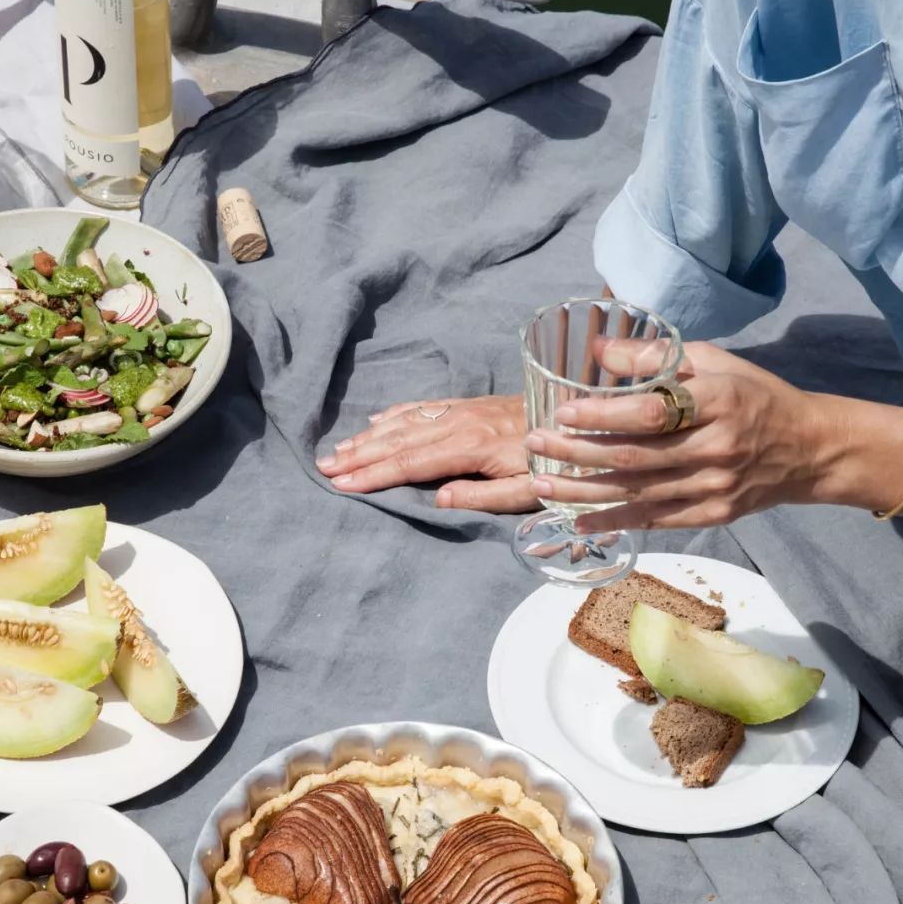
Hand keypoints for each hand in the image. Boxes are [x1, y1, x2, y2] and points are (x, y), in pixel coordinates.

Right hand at [316, 395, 537, 511]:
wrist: (578, 421)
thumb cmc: (556, 464)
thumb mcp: (530, 491)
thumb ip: (483, 496)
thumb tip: (438, 498)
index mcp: (471, 447)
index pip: (411, 463)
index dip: (374, 474)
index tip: (343, 484)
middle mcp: (460, 423)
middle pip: (399, 440)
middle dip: (358, 455)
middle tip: (323, 467)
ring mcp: (462, 410)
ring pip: (405, 422)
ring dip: (368, 436)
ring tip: (338, 449)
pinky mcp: (468, 405)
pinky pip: (422, 407)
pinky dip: (394, 414)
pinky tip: (375, 421)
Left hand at [526, 342, 829, 533]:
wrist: (808, 449)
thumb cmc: (754, 396)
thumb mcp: (714, 362)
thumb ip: (656, 354)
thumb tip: (599, 347)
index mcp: (719, 401)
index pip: (652, 413)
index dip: (604, 415)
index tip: (563, 413)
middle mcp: (717, 447)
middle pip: (635, 456)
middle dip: (578, 453)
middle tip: (535, 446)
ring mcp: (715, 487)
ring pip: (638, 493)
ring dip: (584, 492)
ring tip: (543, 486)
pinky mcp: (713, 515)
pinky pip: (655, 520)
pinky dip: (614, 521)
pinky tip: (579, 521)